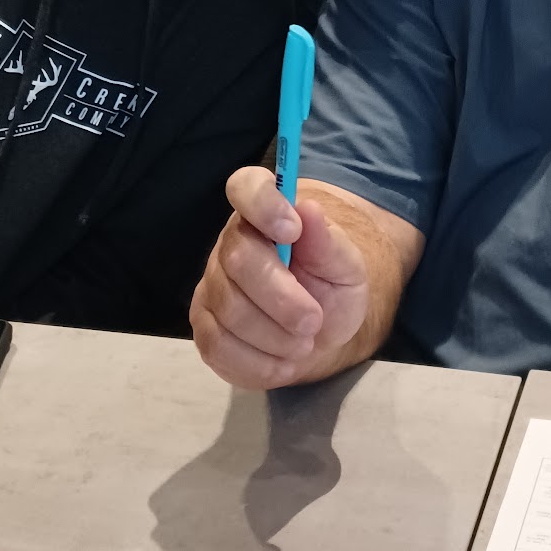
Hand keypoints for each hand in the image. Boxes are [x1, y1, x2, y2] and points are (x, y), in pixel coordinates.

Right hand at [191, 166, 369, 388]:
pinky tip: (282, 362)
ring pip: (229, 311)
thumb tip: (308, 209)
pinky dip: (258, 363)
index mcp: (264, 214)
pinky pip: (218, 347)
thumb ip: (328, 241)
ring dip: (275, 337)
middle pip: (238, 260)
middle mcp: (230, 243)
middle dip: (282, 298)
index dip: (263, 204)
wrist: (318, 334)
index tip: (292, 230)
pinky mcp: (205, 328)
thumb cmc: (330, 289)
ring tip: (303, 343)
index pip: (246, 187)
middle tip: (313, 321)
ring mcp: (212, 286)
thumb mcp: (346, 267)